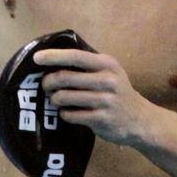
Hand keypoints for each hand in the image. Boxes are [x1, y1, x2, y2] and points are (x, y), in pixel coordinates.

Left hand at [34, 47, 150, 146]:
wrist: (140, 119)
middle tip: (45, 86)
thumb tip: (54, 60)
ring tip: (55, 100)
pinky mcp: (101, 119)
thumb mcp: (110, 71)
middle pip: (66, 77)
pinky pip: (72, 115)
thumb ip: (88, 65)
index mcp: (107, 64)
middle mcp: (107, 80)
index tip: (36, 58)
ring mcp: (105, 101)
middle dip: (49, 82)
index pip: (75, 56)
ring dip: (55, 99)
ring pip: (65, 97)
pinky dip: (65, 114)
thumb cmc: (118, 91)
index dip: (54, 56)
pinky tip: (67, 113)